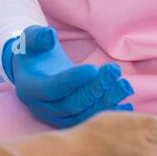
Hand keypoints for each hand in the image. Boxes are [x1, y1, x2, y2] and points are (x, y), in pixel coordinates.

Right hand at [3, 25, 133, 128]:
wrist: (32, 71)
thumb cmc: (33, 52)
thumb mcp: (29, 39)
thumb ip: (38, 37)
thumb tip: (49, 35)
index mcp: (30, 88)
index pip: (52, 88)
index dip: (73, 80)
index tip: (94, 68)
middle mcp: (42, 107)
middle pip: (72, 104)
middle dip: (95, 88)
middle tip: (114, 71)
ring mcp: (56, 117)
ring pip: (83, 114)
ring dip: (106, 101)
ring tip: (125, 86)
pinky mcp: (70, 120)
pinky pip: (90, 120)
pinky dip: (107, 113)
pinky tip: (126, 106)